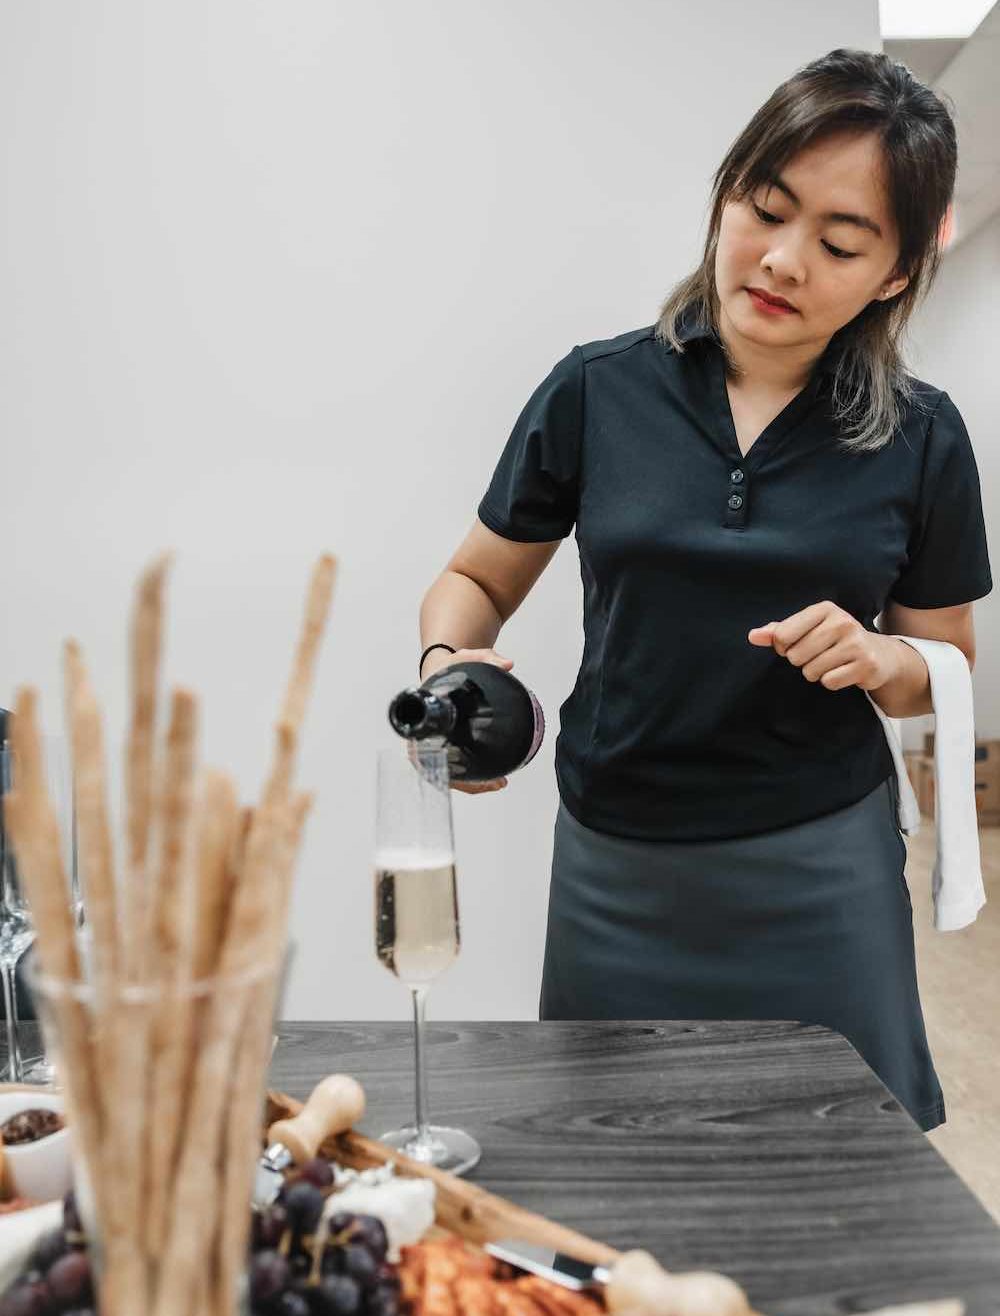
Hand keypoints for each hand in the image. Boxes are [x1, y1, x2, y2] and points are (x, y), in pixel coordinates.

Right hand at [419, 647, 514, 792]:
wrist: (442, 671)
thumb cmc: (449, 667)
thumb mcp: (465, 658)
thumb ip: (486, 657)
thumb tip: (508, 664)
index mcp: (426, 716)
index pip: (423, 748)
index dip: (440, 765)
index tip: (460, 770)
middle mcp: (426, 736)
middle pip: (439, 770)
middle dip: (466, 782)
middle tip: (494, 782)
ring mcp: (436, 744)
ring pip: (450, 775)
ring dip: (472, 784)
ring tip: (499, 784)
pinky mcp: (448, 747)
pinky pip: (457, 770)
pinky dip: (473, 778)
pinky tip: (495, 781)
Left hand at [747, 600, 902, 692]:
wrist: (879, 654)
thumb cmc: (834, 639)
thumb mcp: (808, 628)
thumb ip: (778, 631)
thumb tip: (752, 636)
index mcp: (824, 609)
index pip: (782, 634)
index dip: (782, 647)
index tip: (796, 645)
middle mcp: (842, 622)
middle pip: (795, 656)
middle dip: (801, 661)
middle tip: (818, 655)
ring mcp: (856, 643)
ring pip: (811, 671)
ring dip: (815, 673)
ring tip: (831, 663)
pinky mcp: (866, 665)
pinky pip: (829, 682)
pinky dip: (831, 682)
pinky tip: (842, 672)